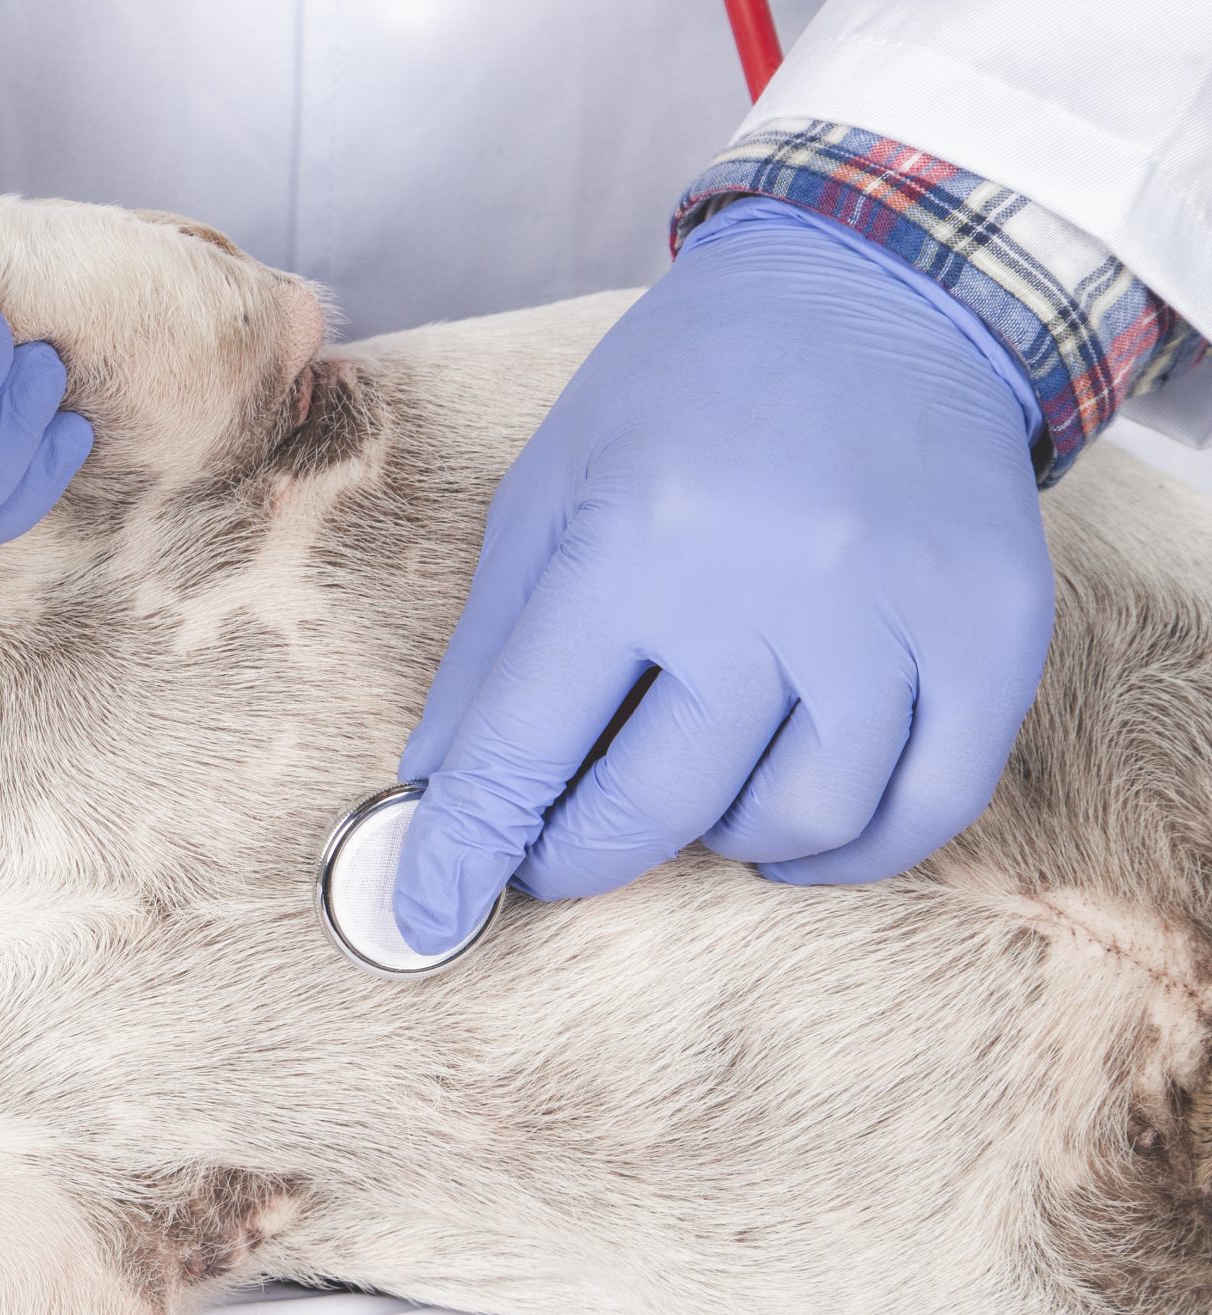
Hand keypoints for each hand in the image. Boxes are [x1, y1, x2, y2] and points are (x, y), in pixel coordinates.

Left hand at [395, 199, 1052, 953]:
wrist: (880, 290)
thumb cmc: (685, 393)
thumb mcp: (551, 491)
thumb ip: (493, 653)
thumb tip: (435, 798)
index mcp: (638, 538)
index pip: (527, 743)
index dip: (466, 847)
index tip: (426, 918)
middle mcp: (773, 583)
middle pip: (660, 801)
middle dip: (581, 853)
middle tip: (553, 852)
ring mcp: (894, 613)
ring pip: (796, 818)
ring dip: (716, 840)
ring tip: (682, 795)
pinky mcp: (994, 632)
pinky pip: (926, 807)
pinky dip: (847, 852)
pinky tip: (784, 835)